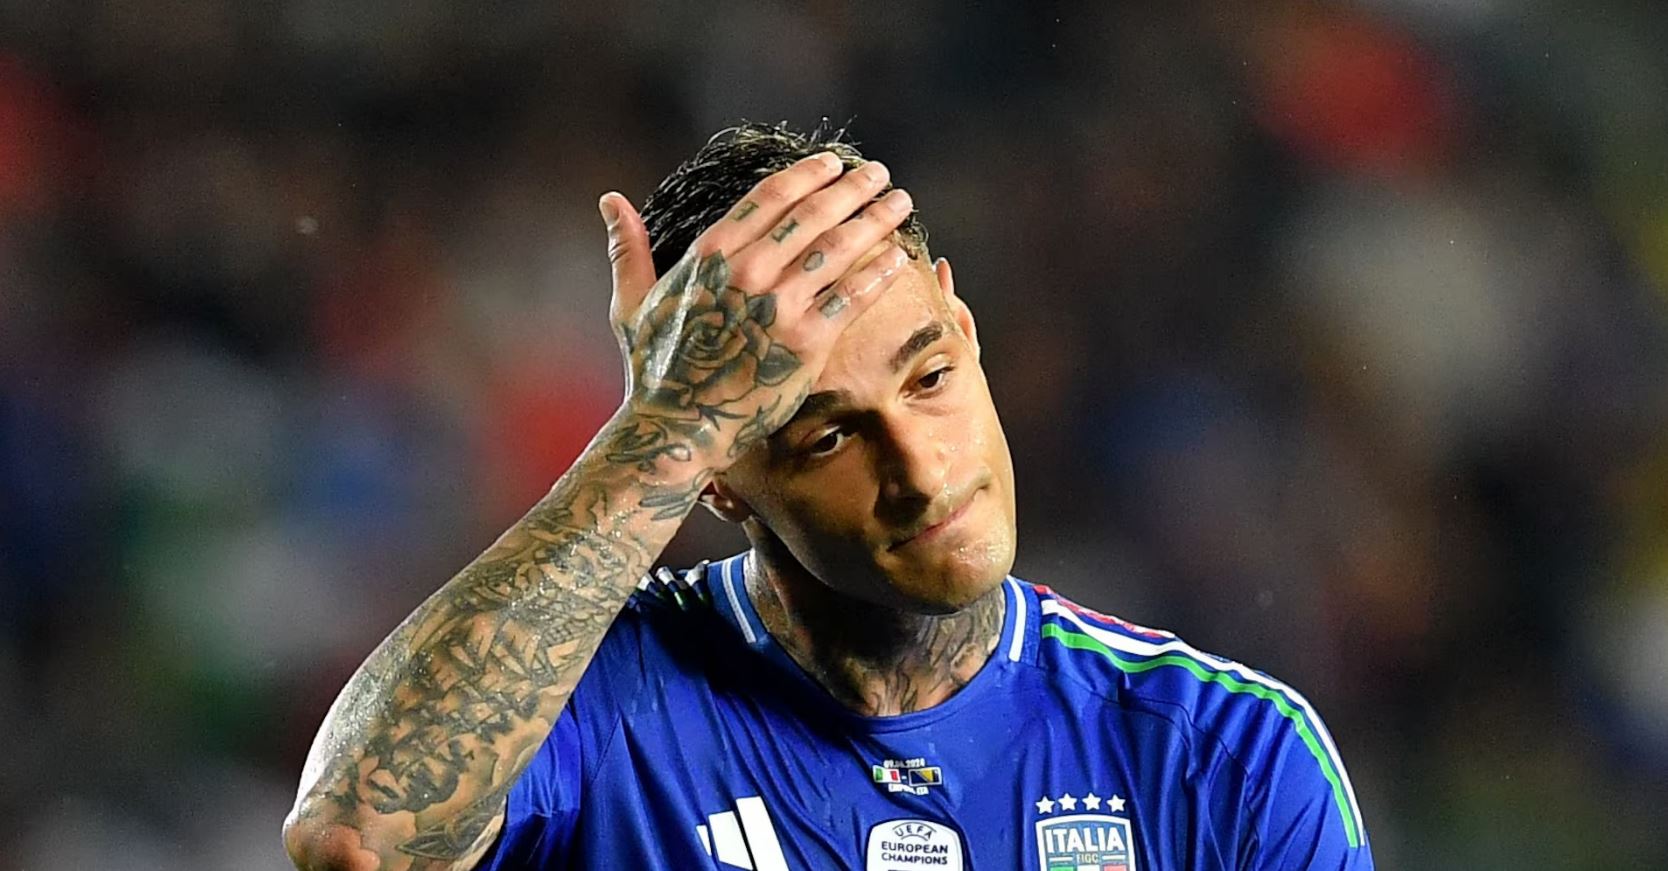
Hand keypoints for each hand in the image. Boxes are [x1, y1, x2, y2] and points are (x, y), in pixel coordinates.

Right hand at [600, 152, 913, 467]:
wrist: (679, 429)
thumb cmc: (654, 370)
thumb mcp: (632, 303)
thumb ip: (629, 249)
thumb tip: (610, 201)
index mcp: (710, 255)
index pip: (770, 198)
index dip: (807, 175)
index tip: (833, 163)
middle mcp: (747, 272)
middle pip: (812, 215)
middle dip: (852, 189)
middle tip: (879, 174)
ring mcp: (779, 306)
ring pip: (839, 249)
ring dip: (875, 220)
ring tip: (900, 203)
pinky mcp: (806, 343)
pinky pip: (852, 298)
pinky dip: (879, 273)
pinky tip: (900, 257)